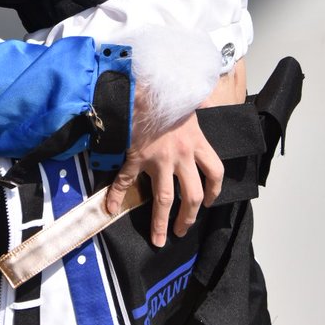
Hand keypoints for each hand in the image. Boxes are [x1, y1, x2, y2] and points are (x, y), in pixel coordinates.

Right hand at [104, 92, 223, 247]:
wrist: (142, 86)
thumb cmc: (167, 91)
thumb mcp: (191, 98)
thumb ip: (201, 104)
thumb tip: (208, 101)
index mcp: (196, 142)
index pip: (214, 172)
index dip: (214, 190)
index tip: (208, 201)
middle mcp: (181, 155)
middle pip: (191, 195)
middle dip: (188, 217)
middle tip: (182, 231)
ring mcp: (158, 159)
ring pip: (163, 198)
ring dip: (161, 222)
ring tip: (159, 238)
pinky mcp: (136, 158)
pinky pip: (126, 182)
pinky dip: (115, 196)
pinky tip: (110, 207)